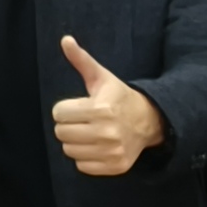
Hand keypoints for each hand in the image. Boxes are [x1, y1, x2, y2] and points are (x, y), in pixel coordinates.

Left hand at [48, 36, 166, 177]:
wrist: (148, 121)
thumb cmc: (117, 97)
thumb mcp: (101, 77)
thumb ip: (81, 60)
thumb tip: (65, 39)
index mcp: (100, 109)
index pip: (58, 113)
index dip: (65, 108)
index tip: (79, 106)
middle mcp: (107, 132)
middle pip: (61, 133)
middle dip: (68, 124)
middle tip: (83, 120)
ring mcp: (112, 152)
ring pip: (69, 151)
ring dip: (75, 142)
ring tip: (89, 132)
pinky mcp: (115, 166)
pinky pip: (81, 166)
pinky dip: (85, 157)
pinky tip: (96, 146)